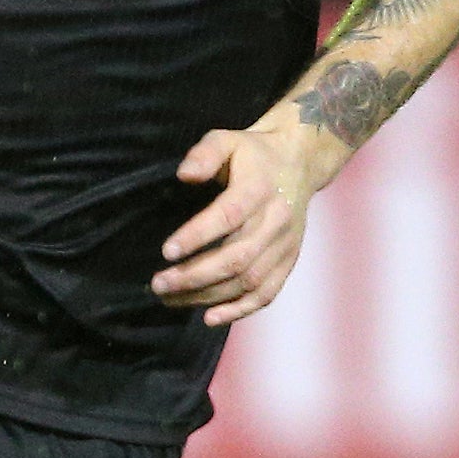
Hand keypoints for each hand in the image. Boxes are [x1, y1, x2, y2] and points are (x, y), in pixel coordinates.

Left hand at [152, 123, 314, 326]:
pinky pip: (267, 293)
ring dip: (209, 296)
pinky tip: (210, 318)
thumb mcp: (227, 139)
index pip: (228, 216)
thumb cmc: (252, 154)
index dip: (197, 236)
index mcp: (260, 188)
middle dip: (195, 276)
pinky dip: (240, 310)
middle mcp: (276, 219)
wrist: (299, 161)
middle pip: (237, 257)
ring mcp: (285, 244)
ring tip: (172, 299)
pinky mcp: (289, 260)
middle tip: (159, 284)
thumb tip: (183, 175)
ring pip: (249, 280)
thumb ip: (204, 154)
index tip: (166, 252)